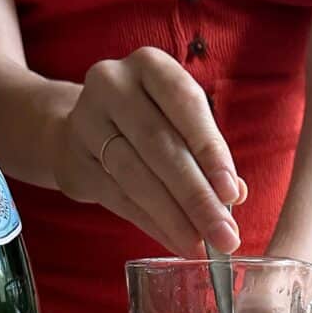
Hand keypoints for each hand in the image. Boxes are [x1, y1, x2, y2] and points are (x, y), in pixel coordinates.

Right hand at [51, 47, 246, 255]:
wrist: (77, 132)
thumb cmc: (145, 125)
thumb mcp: (178, 123)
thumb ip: (207, 153)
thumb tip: (236, 195)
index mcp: (149, 66)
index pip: (185, 104)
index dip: (209, 150)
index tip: (231, 193)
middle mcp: (113, 85)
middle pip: (160, 146)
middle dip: (196, 196)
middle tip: (224, 235)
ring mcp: (87, 123)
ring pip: (136, 177)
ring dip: (173, 217)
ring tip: (201, 245)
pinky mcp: (75, 162)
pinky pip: (118, 199)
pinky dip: (151, 225)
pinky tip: (175, 241)